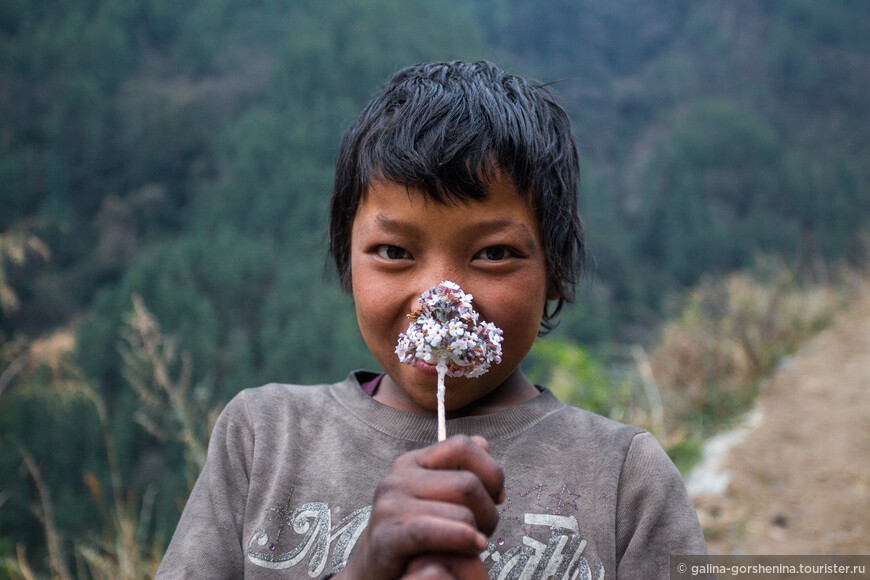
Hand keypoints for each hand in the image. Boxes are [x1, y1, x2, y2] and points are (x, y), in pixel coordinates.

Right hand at [336, 435, 503, 579]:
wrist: (375, 568)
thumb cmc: (416, 533)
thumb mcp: (438, 495)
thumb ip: (461, 468)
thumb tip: (484, 444)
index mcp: (413, 462)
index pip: (463, 446)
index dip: (490, 470)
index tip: (497, 496)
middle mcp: (398, 478)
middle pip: (468, 483)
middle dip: (489, 510)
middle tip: (486, 529)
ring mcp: (390, 505)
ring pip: (460, 511)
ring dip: (479, 532)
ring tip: (475, 544)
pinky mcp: (386, 536)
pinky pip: (432, 532)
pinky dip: (461, 540)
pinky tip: (472, 548)